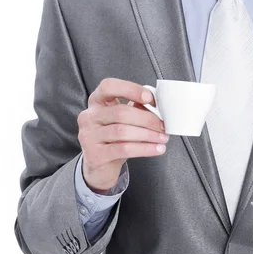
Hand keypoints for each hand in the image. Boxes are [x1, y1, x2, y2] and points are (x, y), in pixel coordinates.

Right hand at [77, 77, 169, 193]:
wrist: (99, 167)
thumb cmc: (114, 138)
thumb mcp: (122, 119)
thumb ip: (136, 107)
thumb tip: (157, 104)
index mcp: (96, 101)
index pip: (108, 86)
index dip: (130, 89)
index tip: (150, 97)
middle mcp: (89, 116)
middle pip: (120, 112)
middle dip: (147, 119)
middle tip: (163, 125)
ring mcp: (89, 136)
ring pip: (123, 131)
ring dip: (148, 134)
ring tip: (162, 138)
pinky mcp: (95, 155)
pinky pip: (124, 149)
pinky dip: (144, 149)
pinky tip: (156, 149)